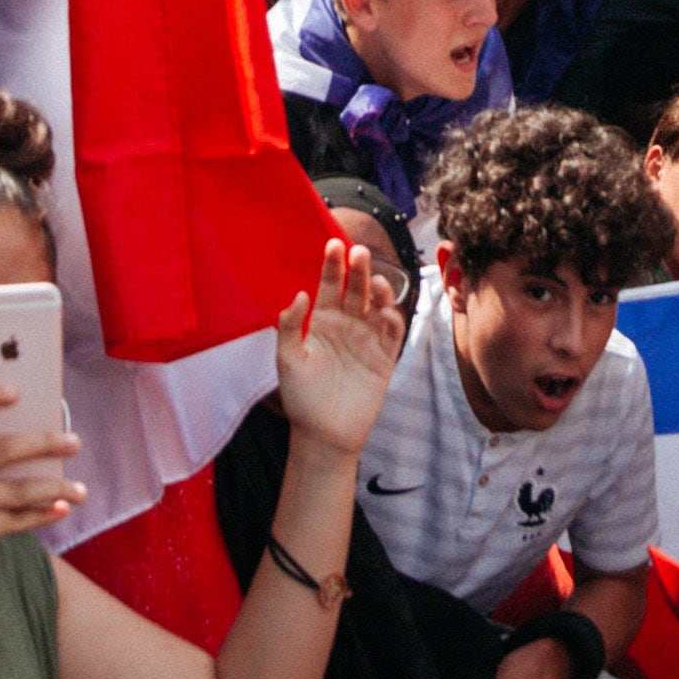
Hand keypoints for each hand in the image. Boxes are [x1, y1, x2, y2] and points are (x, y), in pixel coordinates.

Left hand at [268, 237, 404, 460]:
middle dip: (359, 270)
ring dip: (379, 292)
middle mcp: (347, 326)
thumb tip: (299, 294)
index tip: (334, 244)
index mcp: (322, 322)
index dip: (333, 265)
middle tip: (360, 253)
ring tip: (376, 283)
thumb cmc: (301, 397)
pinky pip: (392, 334)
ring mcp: (366, 341)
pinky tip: (384, 313)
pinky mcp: (383, 359)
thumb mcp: (287, 359)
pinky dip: (392, 320)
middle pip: (356, 290)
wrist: (323, 434)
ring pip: (377, 306)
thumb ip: (289, 326)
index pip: (330, 286)